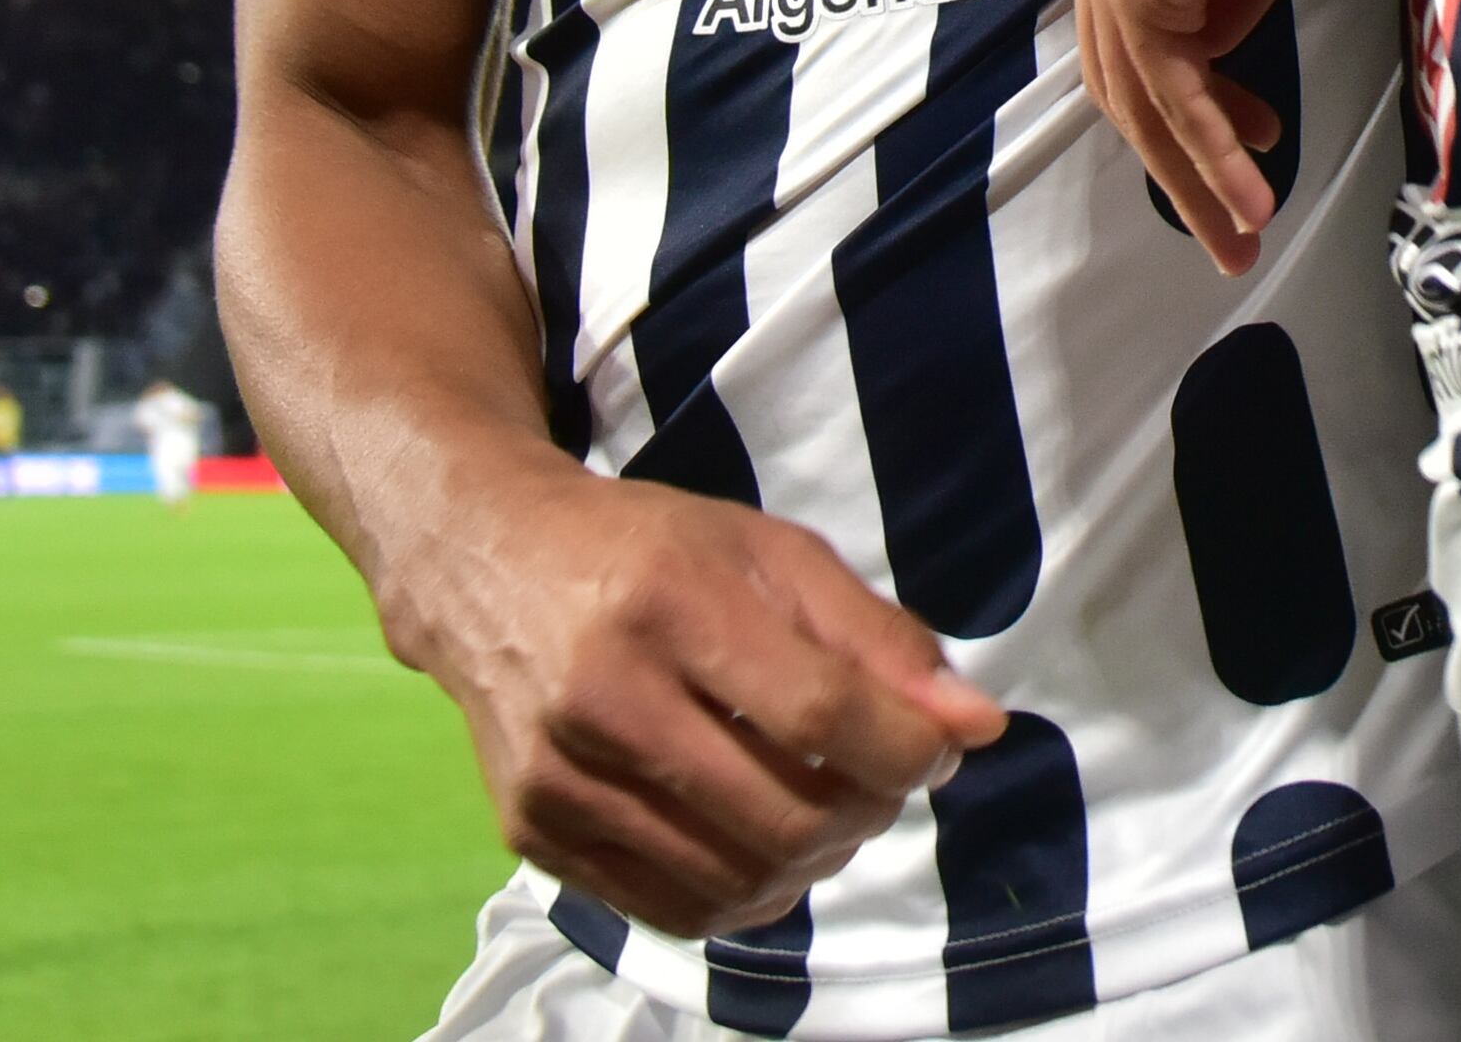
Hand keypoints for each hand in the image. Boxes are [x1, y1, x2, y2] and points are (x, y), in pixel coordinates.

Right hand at [380, 449, 1004, 940]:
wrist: (485, 563)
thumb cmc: (649, 550)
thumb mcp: (770, 552)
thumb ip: (878, 637)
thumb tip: (974, 724)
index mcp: (669, 599)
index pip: (820, 712)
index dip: (908, 747)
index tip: (940, 744)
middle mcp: (603, 694)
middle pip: (786, 814)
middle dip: (870, 812)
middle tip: (882, 781)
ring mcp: (558, 777)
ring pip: (736, 878)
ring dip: (817, 860)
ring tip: (827, 810)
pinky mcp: (532, 833)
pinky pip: (675, 909)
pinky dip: (746, 894)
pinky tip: (763, 844)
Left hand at [1064, 0, 1434, 268]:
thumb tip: (1219, 50)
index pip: (1130, 34)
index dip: (1184, 107)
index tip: (1249, 140)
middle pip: (1123, 74)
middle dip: (1178, 163)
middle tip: (1229, 228)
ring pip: (1142, 92)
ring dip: (1195, 174)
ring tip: (1242, 232)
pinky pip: (1174, 82)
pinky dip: (1211, 146)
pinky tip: (1249, 195)